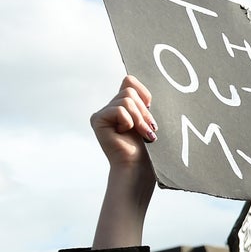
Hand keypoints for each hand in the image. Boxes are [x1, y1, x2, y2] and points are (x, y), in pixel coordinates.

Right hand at [91, 76, 159, 248]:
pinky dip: (129, 121)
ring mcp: (103, 113)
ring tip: (142, 134)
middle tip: (148, 130)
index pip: (129, 82)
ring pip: (126, 100)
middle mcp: (110, 108)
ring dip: (139, 119)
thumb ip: (144, 103)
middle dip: (144, 112)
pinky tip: (127, 133)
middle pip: (129, 91)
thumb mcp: (149, 121)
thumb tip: (137, 84)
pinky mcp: (97, 119)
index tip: (151, 108)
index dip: (143, 93)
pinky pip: (119, 109)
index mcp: (123, 106)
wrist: (139, 169)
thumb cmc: (149, 150)